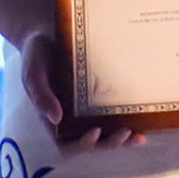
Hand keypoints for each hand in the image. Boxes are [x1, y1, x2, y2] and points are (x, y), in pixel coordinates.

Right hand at [18, 27, 143, 149]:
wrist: (49, 33)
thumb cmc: (36, 55)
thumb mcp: (34, 74)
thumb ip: (41, 96)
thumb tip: (55, 119)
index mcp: (54, 119)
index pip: (67, 144)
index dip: (82, 144)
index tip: (95, 132)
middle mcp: (73, 119)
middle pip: (93, 143)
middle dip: (109, 143)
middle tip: (126, 133)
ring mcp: (89, 110)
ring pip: (107, 133)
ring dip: (123, 139)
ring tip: (139, 136)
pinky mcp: (102, 97)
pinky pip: (116, 113)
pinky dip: (129, 119)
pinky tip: (145, 116)